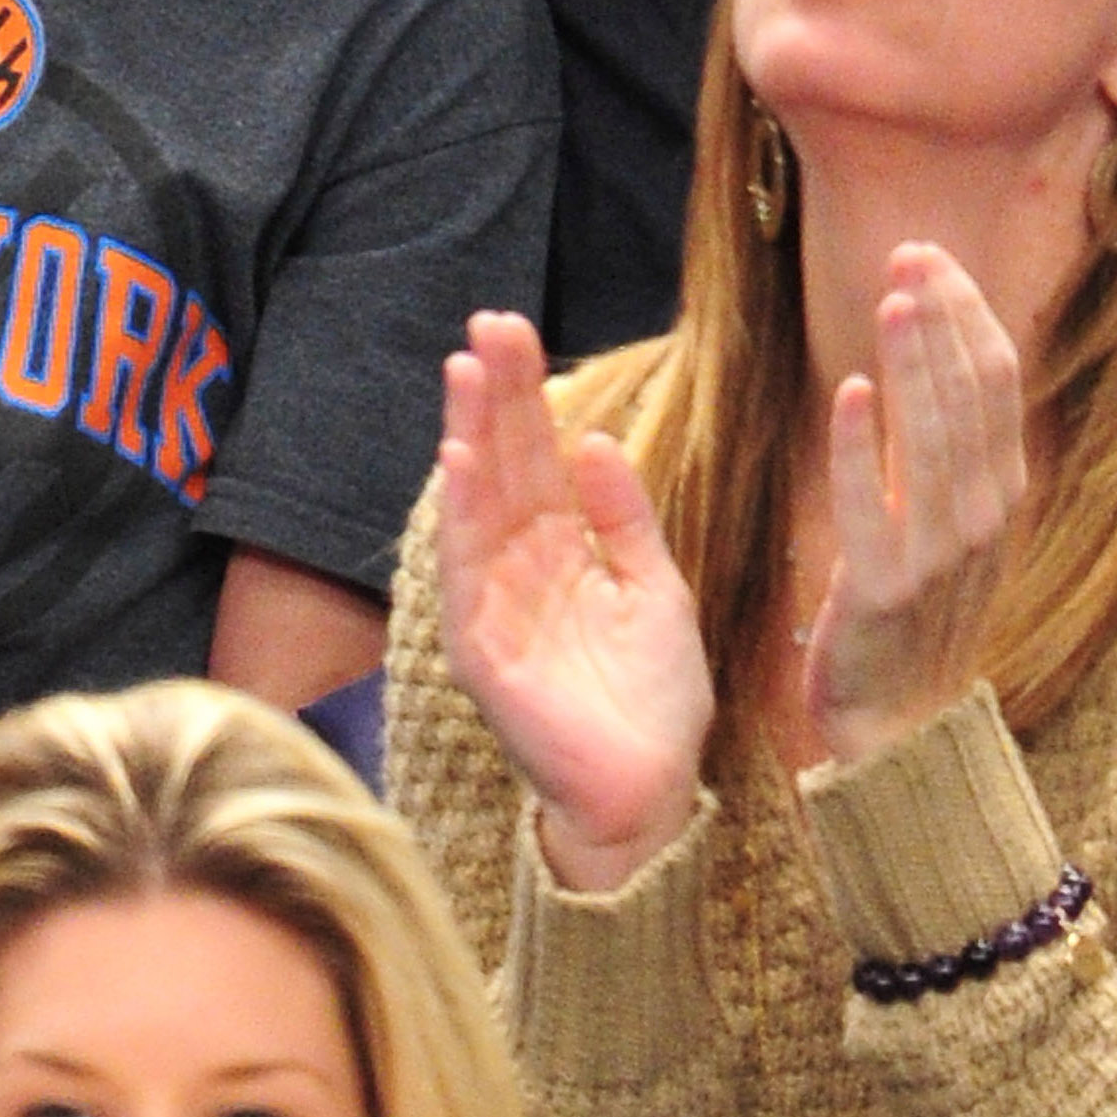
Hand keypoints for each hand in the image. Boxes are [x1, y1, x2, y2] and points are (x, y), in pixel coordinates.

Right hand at [436, 309, 713, 891]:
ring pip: (476, 504)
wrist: (653, 793)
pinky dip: (462, 516)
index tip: (515, 330)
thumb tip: (596, 439)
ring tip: (464, 370)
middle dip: (493, 394)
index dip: (526, 395)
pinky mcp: (483, 650)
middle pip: (501, 464)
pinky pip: (466, 572)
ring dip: (468, 435)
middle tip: (485, 324)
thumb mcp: (656, 588)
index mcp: (560, 551)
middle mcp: (519, 569)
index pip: (535, 456)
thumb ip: (625, 518)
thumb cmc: (653, 701)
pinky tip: (460, 461)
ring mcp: (495, 606)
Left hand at [801, 242, 1027, 769]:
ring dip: (915, 365)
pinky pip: (872, 509)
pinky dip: (861, 448)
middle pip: (972, 398)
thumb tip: (936, 348)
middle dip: (943, 319)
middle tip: (909, 253)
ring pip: (932, 442)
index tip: (930, 258)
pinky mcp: (885, 591)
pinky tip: (848, 391)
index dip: (967, 314)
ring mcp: (940, 558)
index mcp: (1001, 494)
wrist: (902, 729)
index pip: (997, 382)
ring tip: (895, 299)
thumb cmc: (917, 613)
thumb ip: (948, 446)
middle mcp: (983, 520)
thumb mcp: (951, 522)